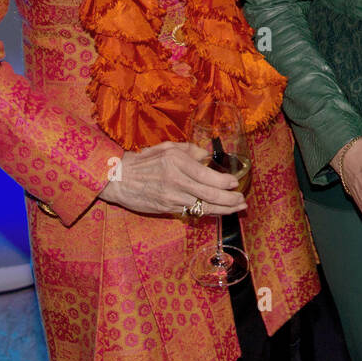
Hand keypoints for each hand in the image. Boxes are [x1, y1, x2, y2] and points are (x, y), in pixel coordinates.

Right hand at [100, 141, 247, 216]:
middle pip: (209, 194)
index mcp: (177, 161)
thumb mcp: (167, 147)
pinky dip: (207, 213)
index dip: (224, 181)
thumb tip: (209, 155)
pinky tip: (218, 212)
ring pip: (203, 206)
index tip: (235, 182)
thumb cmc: (144, 161)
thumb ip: (190, 150)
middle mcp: (176, 180)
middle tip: (242, 201)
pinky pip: (192, 212)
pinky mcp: (167, 208)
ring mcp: (171, 197)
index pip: (207, 174)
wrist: (118, 178)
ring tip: (237, 208)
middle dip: (230, 199)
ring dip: (224, 209)